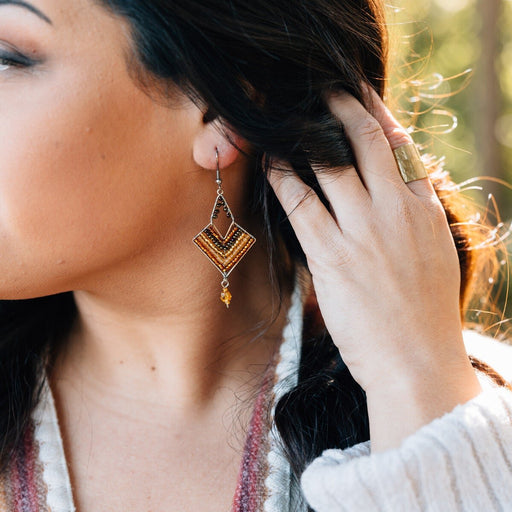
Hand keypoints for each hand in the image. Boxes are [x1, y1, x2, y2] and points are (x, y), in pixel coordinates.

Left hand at [267, 88, 481, 450]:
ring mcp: (364, 231)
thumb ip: (414, 219)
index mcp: (424, 211)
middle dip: (344, 106)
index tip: (361, 98)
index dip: (378, 117)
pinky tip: (270, 161)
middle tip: (325, 90)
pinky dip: (284, 177)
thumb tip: (393, 191)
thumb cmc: (423, 317)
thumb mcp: (434, 257)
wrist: (417, 363)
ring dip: (307, 134)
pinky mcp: (333, 256)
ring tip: (288, 118)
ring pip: (332, 162)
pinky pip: (302, 202)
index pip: (401, 148)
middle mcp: (395, 211)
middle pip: (367, 140)